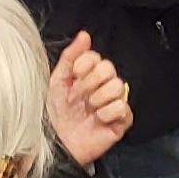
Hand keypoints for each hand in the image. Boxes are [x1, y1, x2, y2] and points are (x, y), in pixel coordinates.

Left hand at [45, 32, 132, 169]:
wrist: (55, 142)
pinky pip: (124, 108)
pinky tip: (98, 119)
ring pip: (118, 86)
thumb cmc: (54, 114)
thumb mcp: (57, 81)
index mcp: (87, 76)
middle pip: (109, 68)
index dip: (86, 64)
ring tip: (89, 109)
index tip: (76, 74)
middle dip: (91, 81)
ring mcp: (112, 104)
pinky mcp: (120, 122)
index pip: (97, 57)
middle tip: (80, 95)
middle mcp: (101, 88)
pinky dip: (109, 113)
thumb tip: (84, 35)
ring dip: (100, 97)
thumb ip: (71, 56)